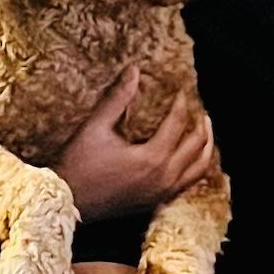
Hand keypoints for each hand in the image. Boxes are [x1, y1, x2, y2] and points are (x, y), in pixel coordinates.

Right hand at [54, 66, 213, 218]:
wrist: (67, 202)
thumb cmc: (79, 165)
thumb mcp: (96, 126)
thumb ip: (118, 98)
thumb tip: (134, 70)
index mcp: (152, 158)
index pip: (178, 123)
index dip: (181, 102)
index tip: (180, 89)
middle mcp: (164, 178)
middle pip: (197, 146)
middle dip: (200, 124)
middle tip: (198, 108)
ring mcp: (162, 194)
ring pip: (199, 169)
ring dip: (206, 148)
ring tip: (204, 130)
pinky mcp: (156, 203)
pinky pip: (187, 184)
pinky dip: (195, 169)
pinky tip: (190, 159)